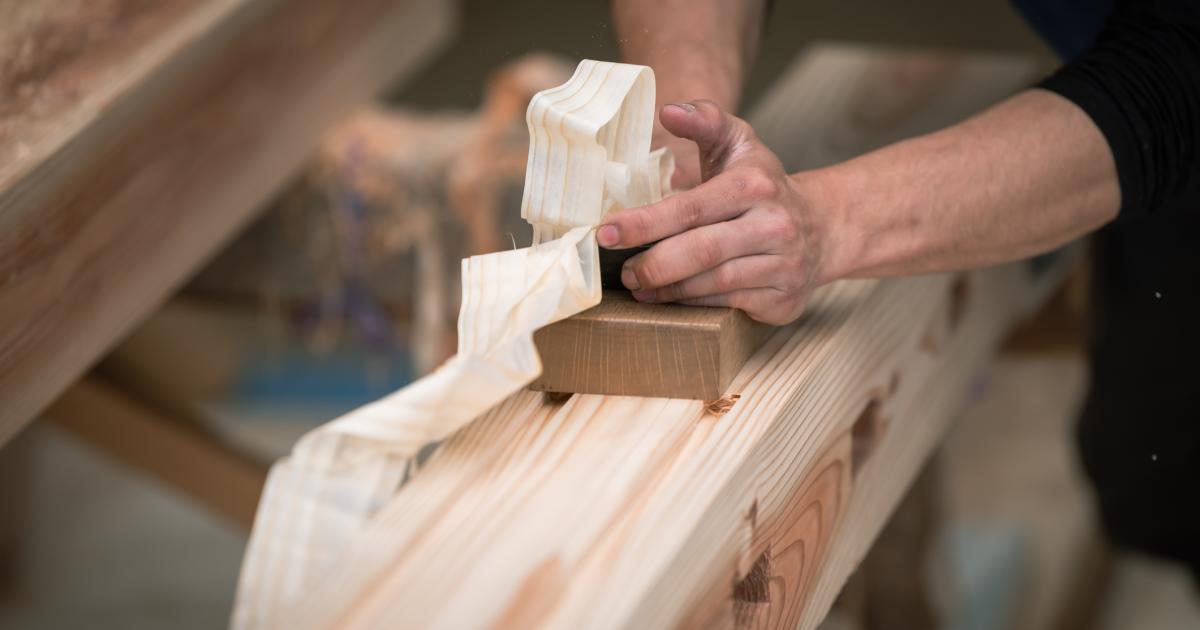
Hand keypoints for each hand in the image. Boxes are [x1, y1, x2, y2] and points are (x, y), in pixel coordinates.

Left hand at [597, 100, 835, 325]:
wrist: (824, 227)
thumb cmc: (764, 186)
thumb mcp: (739, 145)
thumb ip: (705, 121)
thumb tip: (669, 111)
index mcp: (755, 185)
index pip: (690, 208)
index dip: (645, 223)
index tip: (607, 233)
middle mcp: (774, 225)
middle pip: (701, 251)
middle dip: (653, 265)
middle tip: (623, 271)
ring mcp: (783, 265)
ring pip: (713, 283)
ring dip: (668, 289)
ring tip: (639, 285)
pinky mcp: (784, 299)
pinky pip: (729, 304)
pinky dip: (694, 304)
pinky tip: (670, 298)